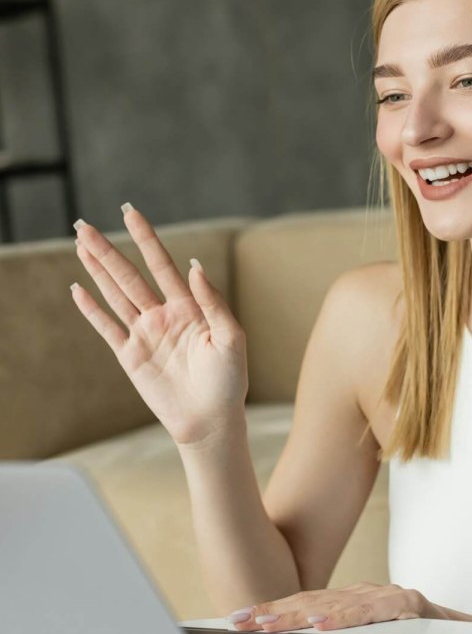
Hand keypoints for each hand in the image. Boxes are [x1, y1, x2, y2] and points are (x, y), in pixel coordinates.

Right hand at [70, 205, 248, 445]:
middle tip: (85, 225)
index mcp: (189, 307)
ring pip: (115, 295)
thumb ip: (213, 302)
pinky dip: (92, 310)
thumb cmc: (228, 380)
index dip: (145, 239)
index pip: (162, 264)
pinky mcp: (131, 356)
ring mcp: (145, 334)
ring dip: (97, 271)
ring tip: (80, 246)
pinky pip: (108, 328)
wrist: (212, 420)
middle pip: (130, 276)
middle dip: (108, 251)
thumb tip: (194, 267)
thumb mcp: (231, 337)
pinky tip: (78, 289)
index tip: (130, 213)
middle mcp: (163, 315)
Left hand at [225, 582, 446, 632]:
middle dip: (274, 611)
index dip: (271, 609)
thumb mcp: (370, 632)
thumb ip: (338, 629)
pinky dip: (344, 617)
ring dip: (298, 615)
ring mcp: (386, 596)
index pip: (304, 602)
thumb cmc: (413, 633)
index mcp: (351, 599)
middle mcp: (364, 593)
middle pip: (312, 601)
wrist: (464, 629)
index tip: (239, 618)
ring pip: (335, 605)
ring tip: (270, 624)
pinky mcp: (408, 604)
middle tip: (242, 621)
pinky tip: (321, 624)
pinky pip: (371, 612)